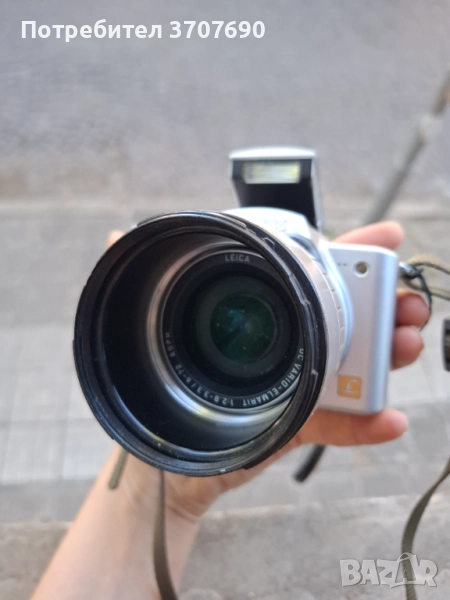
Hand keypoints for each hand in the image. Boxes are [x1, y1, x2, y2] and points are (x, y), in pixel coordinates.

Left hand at [107, 222, 428, 520]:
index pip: (312, 274)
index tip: (386, 238)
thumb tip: (113, 234)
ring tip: (406, 346)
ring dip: (387, 357)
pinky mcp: (294, 426)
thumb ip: (131, 277)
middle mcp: (285, 344)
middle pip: (348, 319)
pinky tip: (390, 420)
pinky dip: (363, 425)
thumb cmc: (157, 385)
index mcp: (260, 312)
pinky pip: (334, 426)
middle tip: (409, 304)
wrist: (159, 458)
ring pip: (352, 367)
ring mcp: (294, 385)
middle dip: (387, 306)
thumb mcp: (147, 328)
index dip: (352, 254)